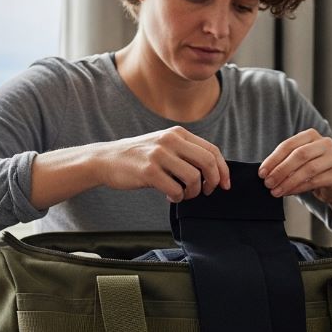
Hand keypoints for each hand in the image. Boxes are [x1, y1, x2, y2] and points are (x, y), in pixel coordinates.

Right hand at [91, 126, 229, 201]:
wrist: (106, 159)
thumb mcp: (164, 145)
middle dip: (213, 182)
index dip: (223, 170)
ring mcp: (159, 154)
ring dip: (193, 193)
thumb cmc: (139, 157)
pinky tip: (169, 196)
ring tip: (184, 195)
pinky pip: (175, 190)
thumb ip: (186, 153)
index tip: (225, 185)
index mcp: (178, 133)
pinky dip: (177, 198)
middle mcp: (170, 140)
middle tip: (206, 192)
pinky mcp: (148, 171)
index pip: (212, 150)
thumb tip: (214, 173)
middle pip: (207, 163)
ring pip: (193, 178)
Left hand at [258, 129, 331, 198]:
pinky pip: (315, 182)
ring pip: (308, 169)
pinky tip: (288, 192)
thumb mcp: (297, 160)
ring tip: (276, 191)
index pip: (289, 145)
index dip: (273, 159)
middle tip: (268, 183)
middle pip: (300, 155)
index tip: (262, 173)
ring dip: (289, 182)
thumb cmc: (310, 169)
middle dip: (281, 170)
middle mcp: (325, 144)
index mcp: (311, 135)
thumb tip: (264, 172)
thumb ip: (283, 161)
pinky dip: (298, 188)